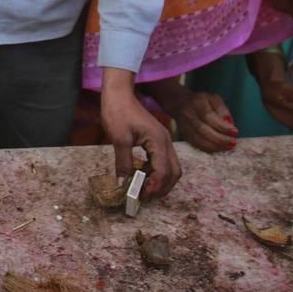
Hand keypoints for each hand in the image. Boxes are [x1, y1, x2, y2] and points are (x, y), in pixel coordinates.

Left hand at [100, 70, 181, 199]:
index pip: (163, 171)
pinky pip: (163, 161)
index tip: (141, 196)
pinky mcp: (157, 140)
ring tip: (143, 189)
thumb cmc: (118, 112)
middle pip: (174, 172)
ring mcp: (163, 141)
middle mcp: (166, 142)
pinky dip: (156, 172)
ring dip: (160, 181)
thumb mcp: (119, 138)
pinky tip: (142, 176)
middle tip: (144, 196)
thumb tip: (123, 183)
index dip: (154, 187)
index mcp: (159, 141)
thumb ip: (123, 162)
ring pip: (171, 168)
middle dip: (162, 188)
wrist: (119, 94)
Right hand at [172, 90, 238, 153]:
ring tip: (228, 147)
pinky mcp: (184, 134)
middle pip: (203, 130)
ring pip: (199, 140)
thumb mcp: (213, 98)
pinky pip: (196, 144)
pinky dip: (208, 149)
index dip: (222, 126)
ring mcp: (184, 126)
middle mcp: (188, 115)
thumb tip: (229, 123)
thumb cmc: (201, 101)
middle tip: (233, 142)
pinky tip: (218, 149)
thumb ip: (222, 109)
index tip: (235, 132)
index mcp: (197, 103)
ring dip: (215, 146)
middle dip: (220, 139)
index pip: (209, 117)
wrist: (179, 102)